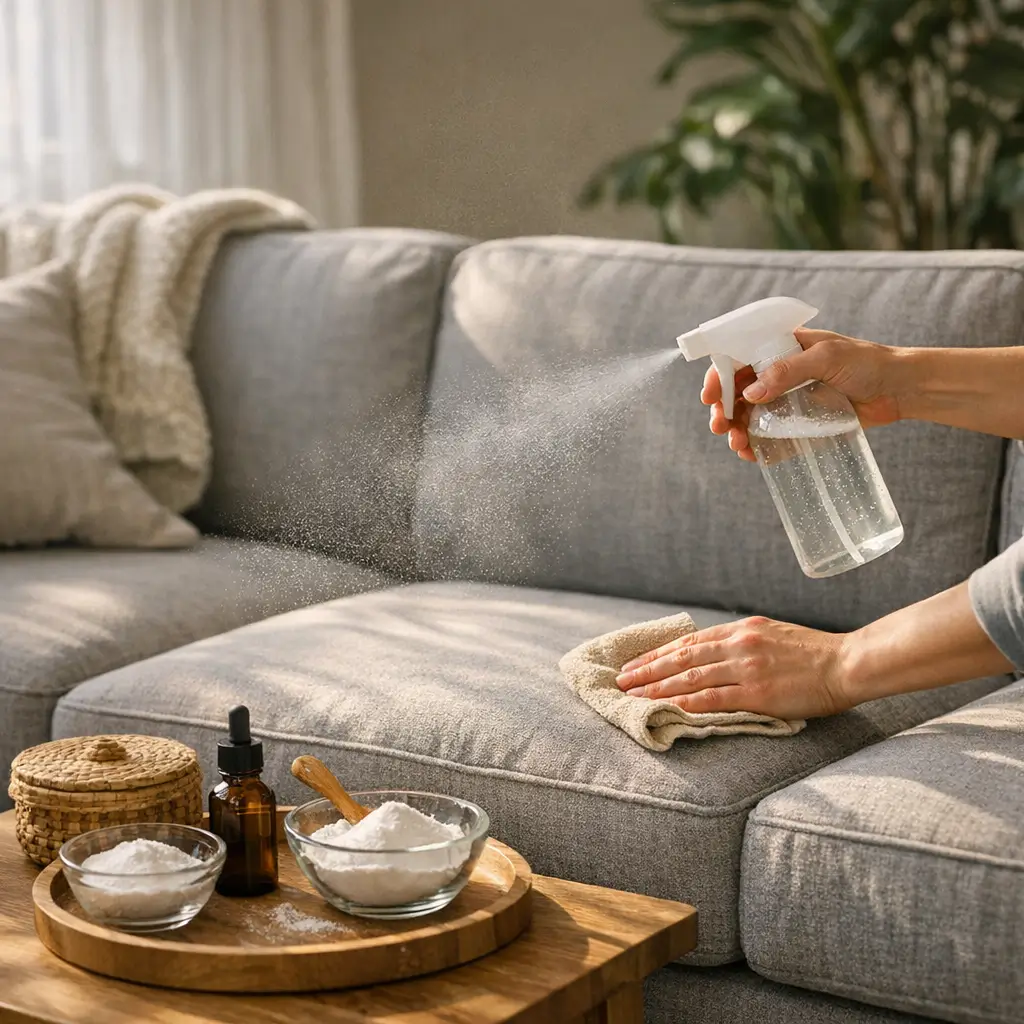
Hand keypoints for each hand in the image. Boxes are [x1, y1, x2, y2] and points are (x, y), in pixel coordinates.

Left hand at [614, 616, 851, 720]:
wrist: (849, 663)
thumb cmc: (815, 654)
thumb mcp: (773, 635)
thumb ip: (744, 643)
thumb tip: (715, 654)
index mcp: (742, 629)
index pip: (690, 641)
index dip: (659, 653)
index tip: (636, 662)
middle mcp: (739, 643)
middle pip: (682, 657)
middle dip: (648, 669)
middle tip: (621, 679)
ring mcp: (747, 667)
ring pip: (690, 678)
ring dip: (658, 687)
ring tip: (633, 696)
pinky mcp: (758, 692)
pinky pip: (713, 699)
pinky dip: (685, 703)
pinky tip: (666, 708)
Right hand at [703, 328, 904, 461]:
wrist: (900, 388)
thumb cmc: (868, 364)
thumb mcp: (827, 358)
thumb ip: (788, 371)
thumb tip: (750, 393)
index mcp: (780, 347)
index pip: (737, 357)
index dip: (718, 376)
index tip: (710, 397)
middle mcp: (778, 371)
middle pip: (736, 390)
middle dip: (723, 410)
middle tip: (720, 427)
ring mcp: (786, 398)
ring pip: (748, 415)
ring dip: (737, 430)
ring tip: (738, 445)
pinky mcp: (798, 421)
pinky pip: (769, 434)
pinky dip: (756, 445)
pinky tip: (752, 455)